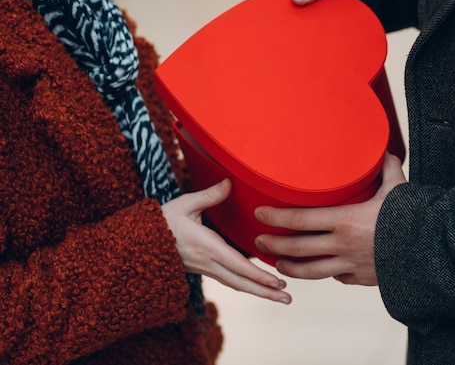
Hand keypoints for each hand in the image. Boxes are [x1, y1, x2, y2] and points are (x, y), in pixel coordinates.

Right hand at [162, 179, 290, 303]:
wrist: (137, 243)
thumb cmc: (162, 221)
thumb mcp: (184, 204)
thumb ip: (209, 195)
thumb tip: (229, 182)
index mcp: (206, 246)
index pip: (237, 265)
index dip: (258, 275)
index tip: (277, 282)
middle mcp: (208, 262)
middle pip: (241, 282)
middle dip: (265, 292)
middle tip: (288, 299)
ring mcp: (206, 269)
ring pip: (236, 284)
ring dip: (259, 292)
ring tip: (280, 298)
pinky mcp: (204, 269)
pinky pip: (229, 280)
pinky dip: (246, 285)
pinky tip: (260, 287)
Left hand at [254, 153, 406, 285]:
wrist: (432, 252)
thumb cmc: (413, 217)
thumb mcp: (399, 189)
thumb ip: (388, 170)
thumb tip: (386, 152)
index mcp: (345, 220)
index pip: (299, 219)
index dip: (275, 217)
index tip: (259, 214)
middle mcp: (342, 245)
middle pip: (297, 248)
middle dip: (273, 244)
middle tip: (258, 240)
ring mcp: (350, 265)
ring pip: (311, 271)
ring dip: (290, 267)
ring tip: (278, 263)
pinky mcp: (361, 279)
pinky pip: (338, 277)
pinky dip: (326, 274)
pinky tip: (320, 270)